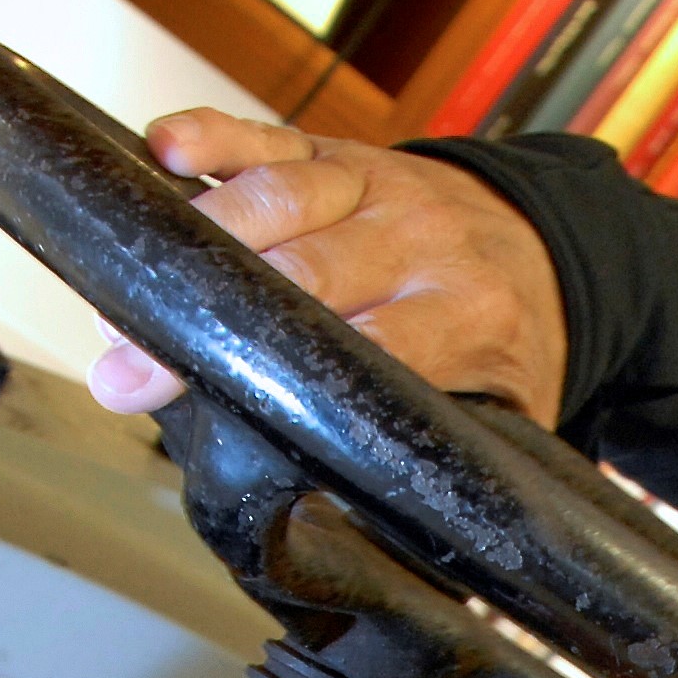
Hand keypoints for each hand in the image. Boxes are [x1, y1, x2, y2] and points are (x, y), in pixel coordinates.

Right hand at [90, 109, 571, 425]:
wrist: (549, 243)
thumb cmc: (500, 343)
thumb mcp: (500, 415)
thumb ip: (437, 458)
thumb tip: (363, 540)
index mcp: (464, 317)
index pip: (361, 349)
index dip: (275, 380)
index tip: (203, 408)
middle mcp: (418, 242)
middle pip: (301, 274)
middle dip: (209, 320)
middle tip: (129, 360)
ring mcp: (373, 186)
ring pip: (277, 198)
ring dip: (194, 240)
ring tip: (128, 290)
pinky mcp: (335, 149)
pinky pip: (265, 137)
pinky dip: (212, 139)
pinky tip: (164, 154)